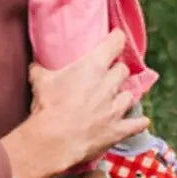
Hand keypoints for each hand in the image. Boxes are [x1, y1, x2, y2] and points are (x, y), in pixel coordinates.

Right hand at [1, 30, 146, 177]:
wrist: (55, 140)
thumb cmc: (48, 107)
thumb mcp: (40, 81)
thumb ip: (40, 70)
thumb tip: (35, 65)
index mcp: (92, 67)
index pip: (114, 43)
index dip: (117, 39)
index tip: (116, 37)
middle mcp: (109, 84)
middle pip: (122, 70)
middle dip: (116, 71)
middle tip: (107, 75)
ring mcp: (116, 107)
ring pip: (129, 95)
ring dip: (122, 96)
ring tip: (115, 99)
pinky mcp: (119, 129)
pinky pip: (137, 124)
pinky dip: (139, 123)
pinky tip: (141, 122)